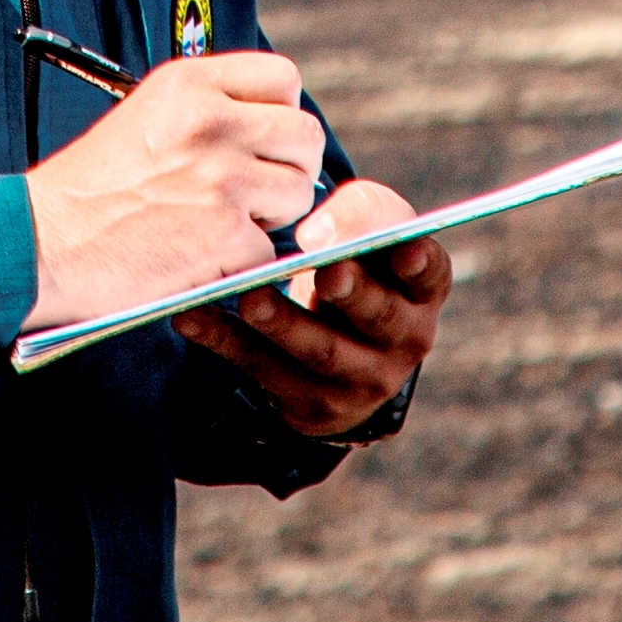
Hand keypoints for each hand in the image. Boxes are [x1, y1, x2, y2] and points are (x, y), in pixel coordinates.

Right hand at [23, 52, 326, 331]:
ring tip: (223, 224)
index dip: (282, 113)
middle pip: (304, 135)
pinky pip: (268, 248)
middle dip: (288, 168)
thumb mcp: (147, 114)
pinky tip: (200, 257)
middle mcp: (213, 121)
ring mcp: (221, 176)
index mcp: (192, 84)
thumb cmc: (88, 188)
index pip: (283, 77)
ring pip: (297, 192)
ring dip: (271, 217)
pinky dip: (241, 262)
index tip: (262, 140)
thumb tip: (269, 124)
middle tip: (255, 192)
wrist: (40, 243)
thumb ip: (208, 107)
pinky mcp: (223, 232)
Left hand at [177, 177, 450, 439]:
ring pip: (320, 350)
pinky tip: (191, 316)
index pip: (430, 271)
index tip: (403, 249)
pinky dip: (225, 341)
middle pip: (378, 314)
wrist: (342, 351)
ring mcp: (360, 380)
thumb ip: (357, 216)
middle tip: (328, 270)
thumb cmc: (357, 267)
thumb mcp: (370, 239)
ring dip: (284, 322)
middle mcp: (404, 339)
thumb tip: (315, 235)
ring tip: (252, 296)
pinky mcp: (311, 405)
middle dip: (352, 291)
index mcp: (424, 289)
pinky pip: (263, 371)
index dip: (419, 261)